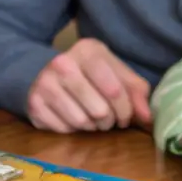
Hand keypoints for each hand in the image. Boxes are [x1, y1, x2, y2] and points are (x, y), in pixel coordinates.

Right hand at [26, 38, 151, 133]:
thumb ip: (135, 91)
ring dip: (92, 127)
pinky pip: (64, 130)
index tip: (126, 117)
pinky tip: (72, 118)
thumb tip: (147, 119)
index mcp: (88, 50)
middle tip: (107, 119)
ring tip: (91, 119)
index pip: (115, 90)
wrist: (43, 72)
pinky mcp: (34, 104)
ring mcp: (46, 84)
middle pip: (100, 110)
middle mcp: (63, 63)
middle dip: (109, 121)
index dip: (126, 111)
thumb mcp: (113, 72)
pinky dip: (72, 130)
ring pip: (82, 122)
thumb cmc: (88, 74)